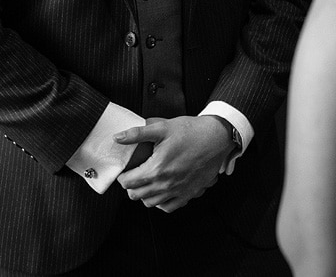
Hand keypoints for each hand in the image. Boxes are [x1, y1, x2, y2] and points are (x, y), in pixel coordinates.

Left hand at [114, 115, 231, 212]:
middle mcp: (166, 183)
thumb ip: (138, 133)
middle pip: (136, 195)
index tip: (125, 171)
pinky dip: (161, 203)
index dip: (122, 176)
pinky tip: (161, 192)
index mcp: (157, 168)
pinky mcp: (189, 193)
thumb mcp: (163, 127)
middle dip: (131, 186)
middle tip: (134, 176)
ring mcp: (178, 191)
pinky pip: (169, 207)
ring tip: (146, 183)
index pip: (128, 182)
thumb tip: (118, 138)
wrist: (217, 137)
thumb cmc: (192, 131)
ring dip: (144, 195)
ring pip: (150, 204)